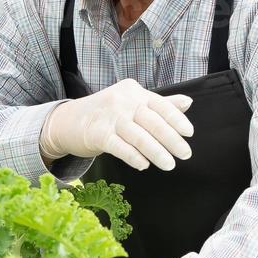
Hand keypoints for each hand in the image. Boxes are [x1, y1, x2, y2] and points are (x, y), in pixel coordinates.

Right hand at [40, 78, 193, 170]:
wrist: (68, 120)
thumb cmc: (107, 113)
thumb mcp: (133, 102)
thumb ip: (160, 104)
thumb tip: (188, 102)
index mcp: (135, 92)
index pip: (161, 105)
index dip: (177, 119)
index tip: (189, 133)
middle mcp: (123, 101)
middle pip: (153, 122)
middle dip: (172, 140)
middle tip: (186, 154)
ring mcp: (110, 117)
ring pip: (139, 136)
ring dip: (157, 152)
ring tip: (169, 165)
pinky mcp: (98, 134)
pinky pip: (120, 147)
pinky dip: (134, 156)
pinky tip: (144, 165)